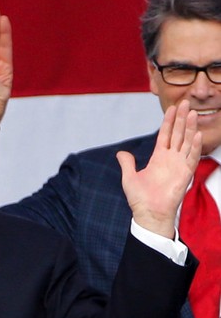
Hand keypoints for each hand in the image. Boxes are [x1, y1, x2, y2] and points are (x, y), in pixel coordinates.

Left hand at [117, 100, 201, 237]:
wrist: (148, 214)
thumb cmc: (140, 199)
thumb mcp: (129, 177)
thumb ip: (127, 163)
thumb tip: (121, 153)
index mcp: (158, 158)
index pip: (165, 135)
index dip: (169, 122)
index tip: (172, 108)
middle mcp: (170, 159)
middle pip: (177, 134)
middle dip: (182, 119)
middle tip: (186, 103)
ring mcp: (179, 165)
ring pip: (186, 142)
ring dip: (189, 128)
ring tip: (193, 113)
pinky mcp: (185, 174)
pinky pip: (191, 157)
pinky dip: (194, 146)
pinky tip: (195, 134)